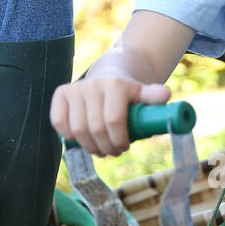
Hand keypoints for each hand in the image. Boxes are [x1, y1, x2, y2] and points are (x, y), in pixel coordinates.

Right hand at [49, 77, 170, 155]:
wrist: (110, 73)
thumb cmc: (129, 93)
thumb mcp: (143, 94)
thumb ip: (154, 96)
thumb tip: (165, 95)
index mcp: (115, 85)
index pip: (114, 121)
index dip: (119, 140)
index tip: (125, 147)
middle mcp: (92, 84)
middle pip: (95, 129)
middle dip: (106, 147)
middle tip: (113, 152)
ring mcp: (74, 88)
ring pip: (77, 130)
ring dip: (90, 146)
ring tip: (101, 149)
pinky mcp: (60, 93)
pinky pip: (59, 122)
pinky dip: (69, 136)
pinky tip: (82, 139)